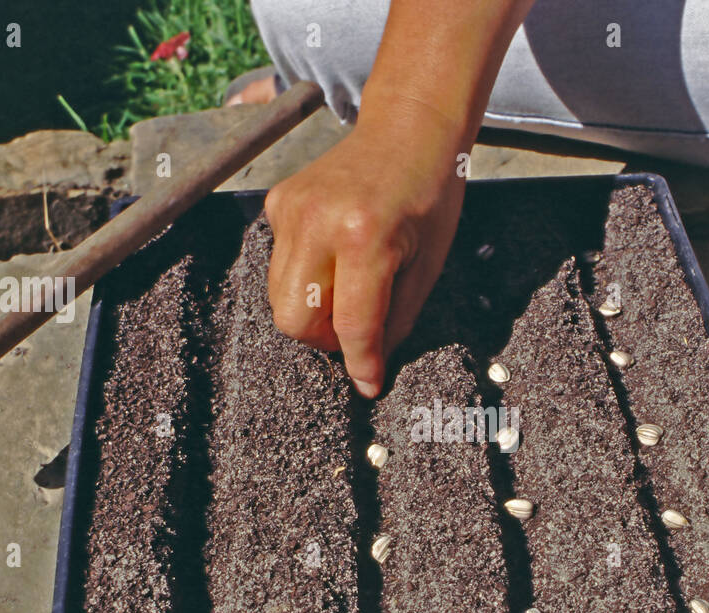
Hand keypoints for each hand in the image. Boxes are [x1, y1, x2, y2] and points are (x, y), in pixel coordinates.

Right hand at [263, 95, 466, 396]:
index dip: (360, 364)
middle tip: (354, 330)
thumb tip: (370, 366)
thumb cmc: (430, 197)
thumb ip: (396, 319)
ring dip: (312, 309)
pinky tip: (335, 252)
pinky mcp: (278, 202)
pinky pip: (279, 263)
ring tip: (348, 288)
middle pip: (294, 320)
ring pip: (280, 297)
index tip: (368, 386)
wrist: (408, 130)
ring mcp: (291, 209)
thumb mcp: (428, 265)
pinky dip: (305, 274)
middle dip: (322, 339)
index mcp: (365, 238)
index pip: (351, 325)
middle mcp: (319, 222)